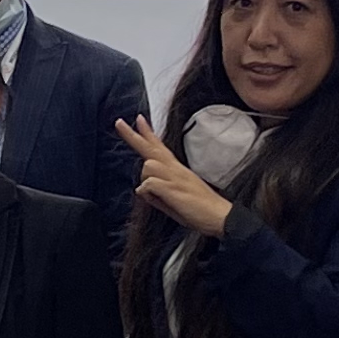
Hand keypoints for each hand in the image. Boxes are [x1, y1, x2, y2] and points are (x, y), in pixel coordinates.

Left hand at [116, 118, 235, 239]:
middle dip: (132, 136)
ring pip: (147, 166)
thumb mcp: (174, 201)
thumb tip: (142, 190)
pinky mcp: (173, 188)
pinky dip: (149, 194)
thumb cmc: (201, 210)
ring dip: (147, 180)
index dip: (148, 133)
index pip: (159, 147)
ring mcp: (174, 177)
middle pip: (150, 148)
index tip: (139, 120)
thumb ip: (157, 194)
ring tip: (160, 196)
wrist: (220, 217)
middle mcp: (175, 169)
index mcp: (177, 170)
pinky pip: (148, 184)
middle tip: (118, 122)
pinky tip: (160, 200)